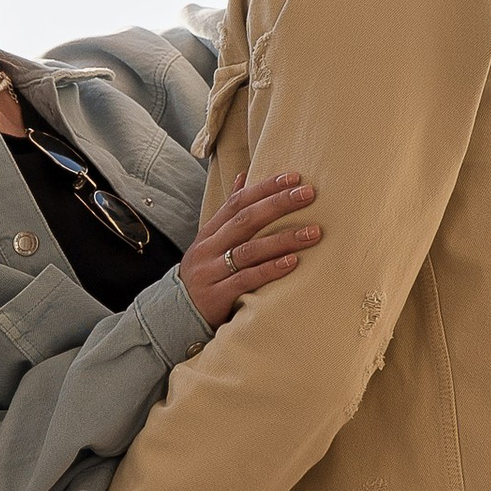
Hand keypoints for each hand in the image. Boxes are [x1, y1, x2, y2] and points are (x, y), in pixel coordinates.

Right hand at [180, 169, 321, 326]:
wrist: (177, 314)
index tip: (293, 177)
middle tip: (308, 194)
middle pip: (245, 220)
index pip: (237, 201)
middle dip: (278, 204)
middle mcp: (209, 248)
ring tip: (313, 232)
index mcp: (209, 232)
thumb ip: (228, 214)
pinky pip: (246, 279)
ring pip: (249, 250)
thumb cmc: (205, 274)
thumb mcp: (211, 242)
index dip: (265, 187)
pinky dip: (270, 269)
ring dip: (283, 239)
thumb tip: (243, 176)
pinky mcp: (217, 296)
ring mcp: (211, 271)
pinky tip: (292, 262)